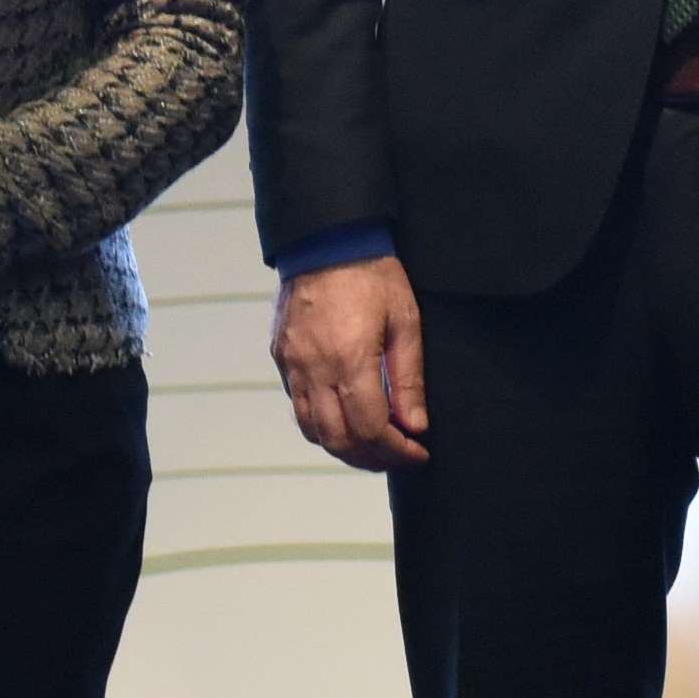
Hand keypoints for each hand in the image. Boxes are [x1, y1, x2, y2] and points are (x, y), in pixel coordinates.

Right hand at [271, 255, 431, 468]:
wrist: (326, 240)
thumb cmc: (372, 274)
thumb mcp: (405, 322)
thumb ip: (408, 379)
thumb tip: (414, 425)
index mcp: (350, 359)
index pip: (370, 429)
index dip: (396, 450)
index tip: (417, 453)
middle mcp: (315, 368)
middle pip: (338, 440)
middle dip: (371, 458)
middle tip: (397, 456)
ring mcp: (293, 365)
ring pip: (312, 430)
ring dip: (344, 447)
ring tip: (372, 446)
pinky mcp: (281, 357)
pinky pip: (298, 406)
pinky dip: (321, 425)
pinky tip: (345, 418)